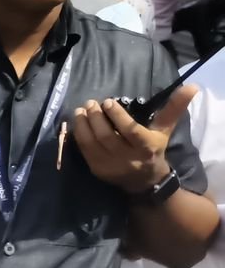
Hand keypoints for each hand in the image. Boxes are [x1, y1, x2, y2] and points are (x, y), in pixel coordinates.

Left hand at [72, 87, 194, 192]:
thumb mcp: (164, 130)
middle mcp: (128, 158)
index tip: (107, 102)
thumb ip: (173, 109)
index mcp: (146, 147)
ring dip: (83, 125)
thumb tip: (191, 86)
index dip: (117, 116)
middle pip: (107, 136)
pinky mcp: (98, 170)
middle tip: (90, 103)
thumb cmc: (154, 149)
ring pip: (92, 143)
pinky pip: (84, 151)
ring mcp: (111, 166)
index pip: (130, 131)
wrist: (145, 181)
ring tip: (80, 110)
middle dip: (96, 118)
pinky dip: (78, 135)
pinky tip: (77, 123)